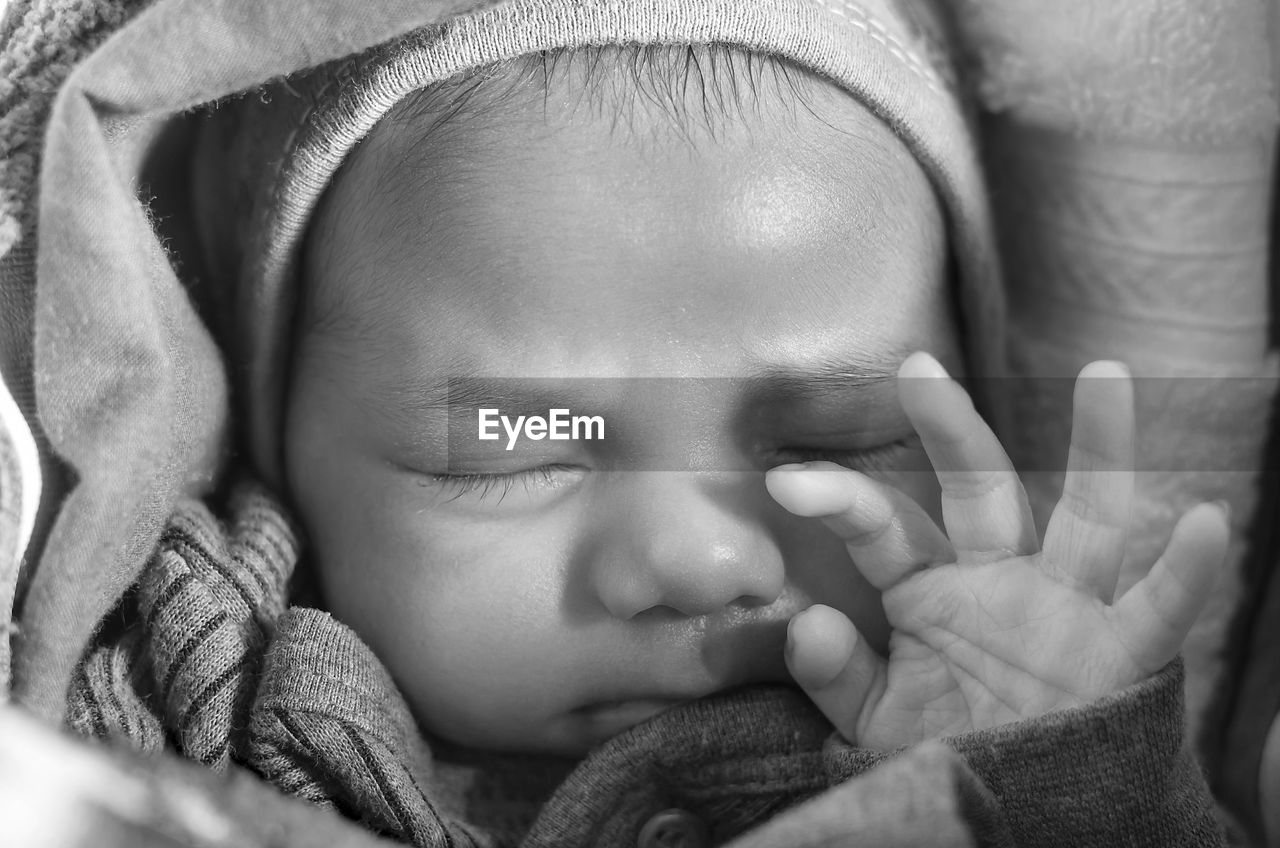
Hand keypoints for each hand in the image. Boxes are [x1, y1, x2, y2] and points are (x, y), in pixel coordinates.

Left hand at [765, 352, 1227, 749]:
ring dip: (1100, 449)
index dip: (839, 501)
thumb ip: (840, 676)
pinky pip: (1158, 610)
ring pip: (1088, 517)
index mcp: (928, 591)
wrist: (1015, 811)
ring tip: (1105, 373)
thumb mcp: (879, 720)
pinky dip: (1184, 572)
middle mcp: (998, 579)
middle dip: (950, 429)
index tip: (786, 483)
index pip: (882, 530)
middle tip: (916, 367)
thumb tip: (807, 625)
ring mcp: (1063, 607)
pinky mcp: (1120, 654)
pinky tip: (1205, 521)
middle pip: (978, 488)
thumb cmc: (943, 751)